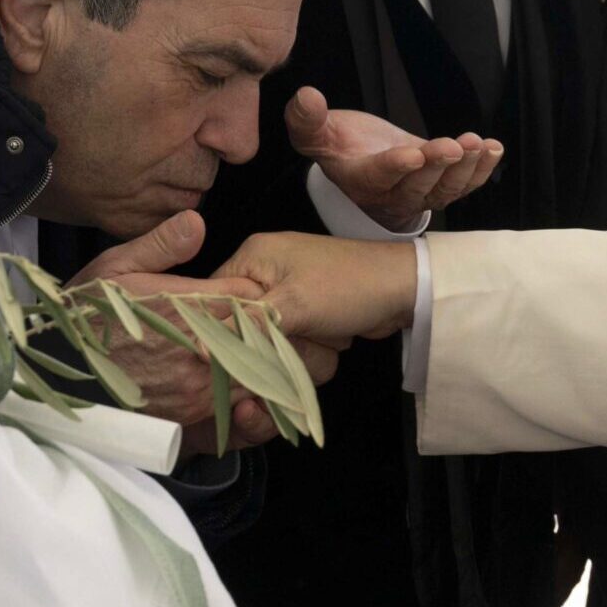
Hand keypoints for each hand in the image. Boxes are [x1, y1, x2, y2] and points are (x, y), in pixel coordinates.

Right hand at [69, 211, 279, 450]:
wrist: (54, 375)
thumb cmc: (82, 316)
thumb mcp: (114, 268)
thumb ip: (161, 245)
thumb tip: (197, 222)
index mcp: (186, 307)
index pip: (251, 299)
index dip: (262, 297)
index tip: (265, 295)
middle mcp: (198, 351)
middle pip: (263, 341)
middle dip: (274, 334)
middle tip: (283, 328)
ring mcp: (196, 390)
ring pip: (257, 377)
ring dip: (266, 367)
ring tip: (269, 358)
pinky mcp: (188, 420)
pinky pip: (237, 411)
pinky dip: (248, 400)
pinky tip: (247, 390)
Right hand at [215, 231, 420, 345]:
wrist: (404, 290)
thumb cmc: (350, 286)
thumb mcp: (293, 306)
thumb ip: (247, 325)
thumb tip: (201, 349)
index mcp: (253, 256)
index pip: (213, 300)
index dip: (222, 329)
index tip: (236, 351)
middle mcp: (265, 270)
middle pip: (243, 324)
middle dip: (271, 340)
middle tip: (299, 335)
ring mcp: (287, 291)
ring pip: (269, 339)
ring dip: (296, 347)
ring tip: (322, 333)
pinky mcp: (306, 310)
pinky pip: (291, 341)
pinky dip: (310, 347)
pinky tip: (330, 339)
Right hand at [286, 86, 502, 228]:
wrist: (359, 161)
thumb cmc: (339, 145)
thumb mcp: (316, 133)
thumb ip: (307, 120)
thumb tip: (306, 96)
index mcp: (359, 181)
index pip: (378, 177)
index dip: (395, 167)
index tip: (412, 153)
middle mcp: (391, 194)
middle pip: (417, 187)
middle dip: (437, 167)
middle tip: (453, 146)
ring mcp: (419, 193)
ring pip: (444, 189)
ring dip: (465, 168)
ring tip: (478, 144)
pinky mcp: (439, 185)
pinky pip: (462, 186)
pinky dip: (481, 171)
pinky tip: (493, 150)